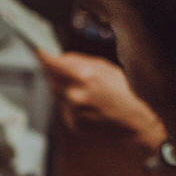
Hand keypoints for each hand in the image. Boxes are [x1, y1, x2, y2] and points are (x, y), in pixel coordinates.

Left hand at [37, 50, 164, 150]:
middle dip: (59, 73)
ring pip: (57, 93)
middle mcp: (74, 95)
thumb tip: (60, 57)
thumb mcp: (107, 68)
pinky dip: (72, 104)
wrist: (136, 123)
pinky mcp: (73, 124)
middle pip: (52, 78)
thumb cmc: (127, 94)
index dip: (43, 56)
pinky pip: (64, 108)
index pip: (51, 63)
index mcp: (84, 76)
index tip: (38, 51)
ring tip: (89, 92)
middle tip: (77, 75)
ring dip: (66, 89)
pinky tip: (90, 105)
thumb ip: (80, 62)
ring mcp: (72, 112)